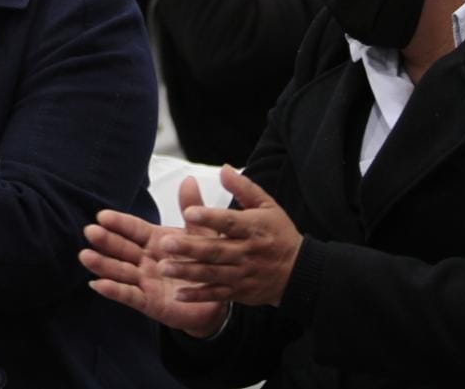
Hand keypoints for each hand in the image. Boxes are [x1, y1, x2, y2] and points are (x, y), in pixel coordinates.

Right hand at [80, 176, 229, 337]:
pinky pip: (130, 295)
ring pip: (120, 271)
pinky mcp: (149, 303)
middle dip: (106, 240)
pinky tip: (97, 284)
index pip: (134, 229)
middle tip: (90, 231)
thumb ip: (193, 210)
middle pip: (122, 249)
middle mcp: (146, 260)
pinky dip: (113, 290)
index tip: (102, 215)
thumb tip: (188, 179)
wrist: (220, 298)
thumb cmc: (207, 263)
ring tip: (85, 256)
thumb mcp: (202, 234)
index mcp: (155, 241)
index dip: (119, 223)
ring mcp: (145, 281)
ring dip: (102, 264)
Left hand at [158, 165, 302, 307]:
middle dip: (190, 247)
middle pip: (216, 250)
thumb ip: (243, 188)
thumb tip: (224, 169)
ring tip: (164, 267)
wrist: (300, 272)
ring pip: (212, 273)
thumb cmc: (279, 234)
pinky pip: (217, 294)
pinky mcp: (240, 292)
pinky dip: (198, 295)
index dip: (210, 217)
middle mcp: (247, 252)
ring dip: (187, 271)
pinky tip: (179, 294)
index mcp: (253, 228)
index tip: (189, 212)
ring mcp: (242, 274)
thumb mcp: (268, 206)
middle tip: (165, 243)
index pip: (230, 222)